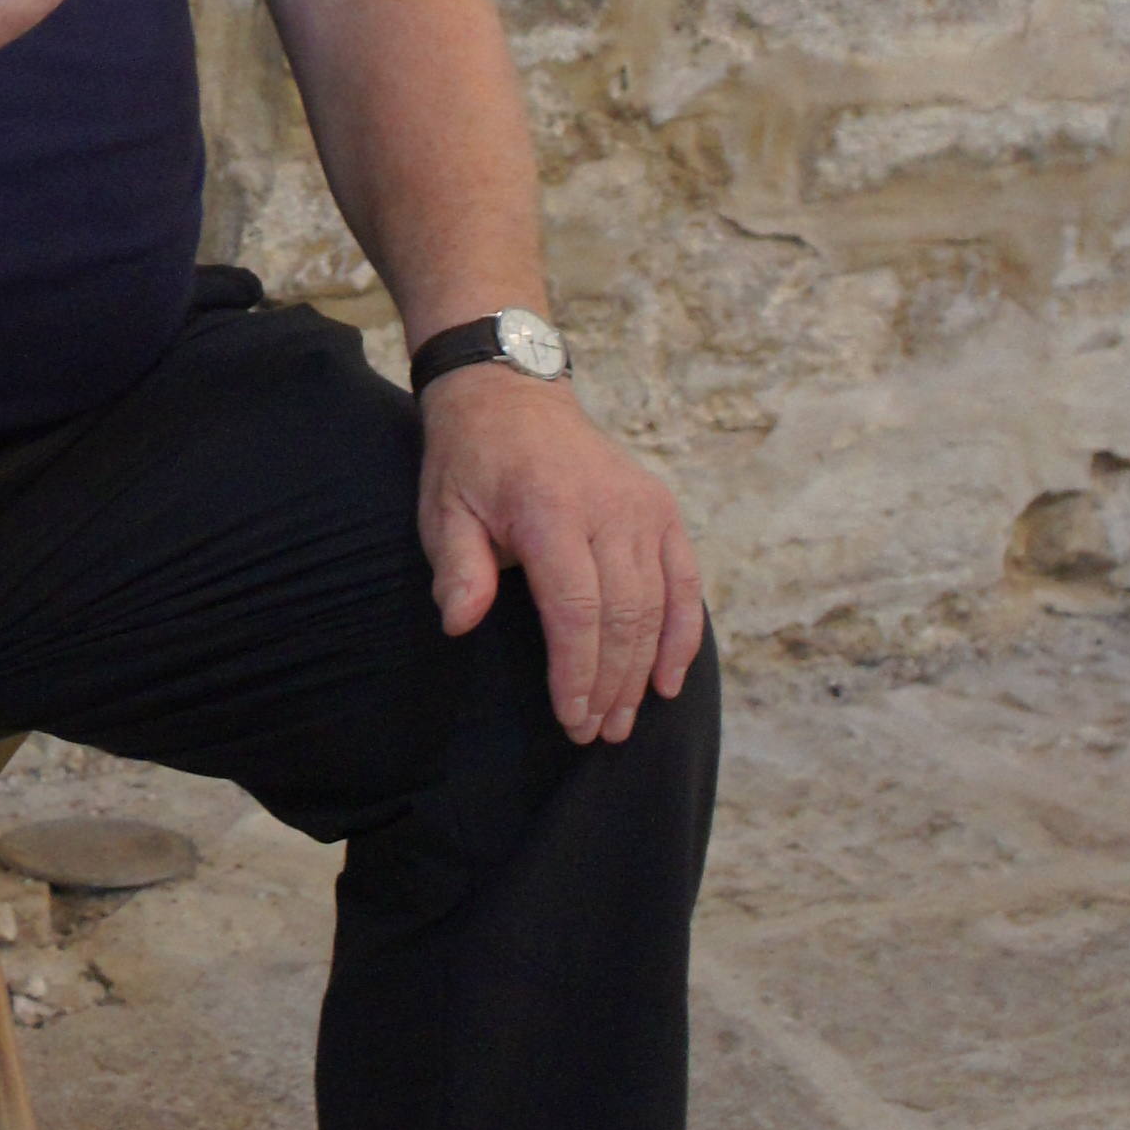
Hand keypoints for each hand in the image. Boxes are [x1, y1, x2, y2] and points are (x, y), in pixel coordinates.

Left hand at [416, 366, 703, 744]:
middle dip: (610, 683)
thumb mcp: (445, 509)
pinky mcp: (662, 509)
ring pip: (656, 606)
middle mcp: (608, 509)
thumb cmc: (471, 462)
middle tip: (594, 733)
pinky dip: (682, 634)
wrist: (511, 396)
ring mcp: (642, 508)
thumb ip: (458, 568)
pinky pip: (684, 581)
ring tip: (622, 720)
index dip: (576, 672)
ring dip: (642, 671)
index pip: (576, 610)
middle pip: (621, 616)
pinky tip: (668, 680)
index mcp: (550, 510)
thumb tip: (459, 623)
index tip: (570, 718)